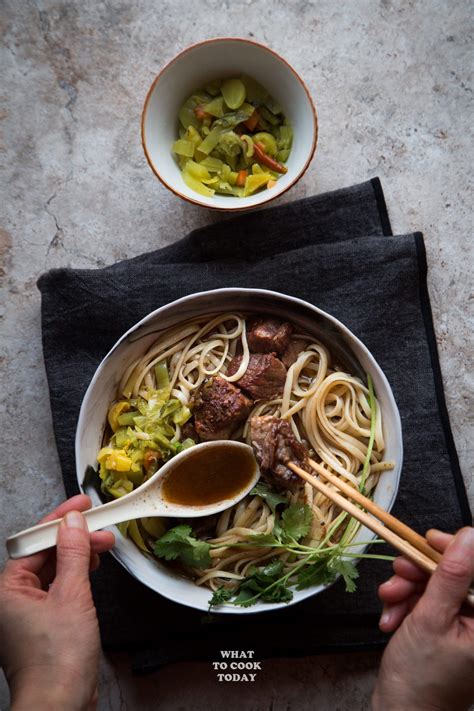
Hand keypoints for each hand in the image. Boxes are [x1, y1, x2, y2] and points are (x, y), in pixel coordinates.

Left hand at [0, 495, 114, 710]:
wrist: (61, 704)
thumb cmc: (58, 658)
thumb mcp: (71, 594)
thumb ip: (73, 552)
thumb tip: (73, 522)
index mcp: (8, 588)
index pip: (35, 541)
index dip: (60, 520)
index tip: (82, 504)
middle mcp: (12, 599)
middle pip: (43, 554)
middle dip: (74, 538)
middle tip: (101, 528)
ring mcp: (26, 613)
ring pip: (52, 570)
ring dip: (77, 556)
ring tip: (103, 546)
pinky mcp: (42, 624)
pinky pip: (57, 588)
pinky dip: (76, 576)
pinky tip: (91, 570)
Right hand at [372, 527, 473, 710]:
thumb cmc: (420, 677)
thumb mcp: (432, 618)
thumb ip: (451, 575)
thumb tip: (469, 537)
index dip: (452, 549)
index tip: (427, 542)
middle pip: (452, 573)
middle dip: (419, 573)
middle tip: (397, 577)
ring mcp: (462, 624)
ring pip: (433, 585)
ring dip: (406, 591)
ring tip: (389, 606)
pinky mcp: (444, 627)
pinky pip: (425, 601)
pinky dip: (405, 605)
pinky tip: (392, 620)